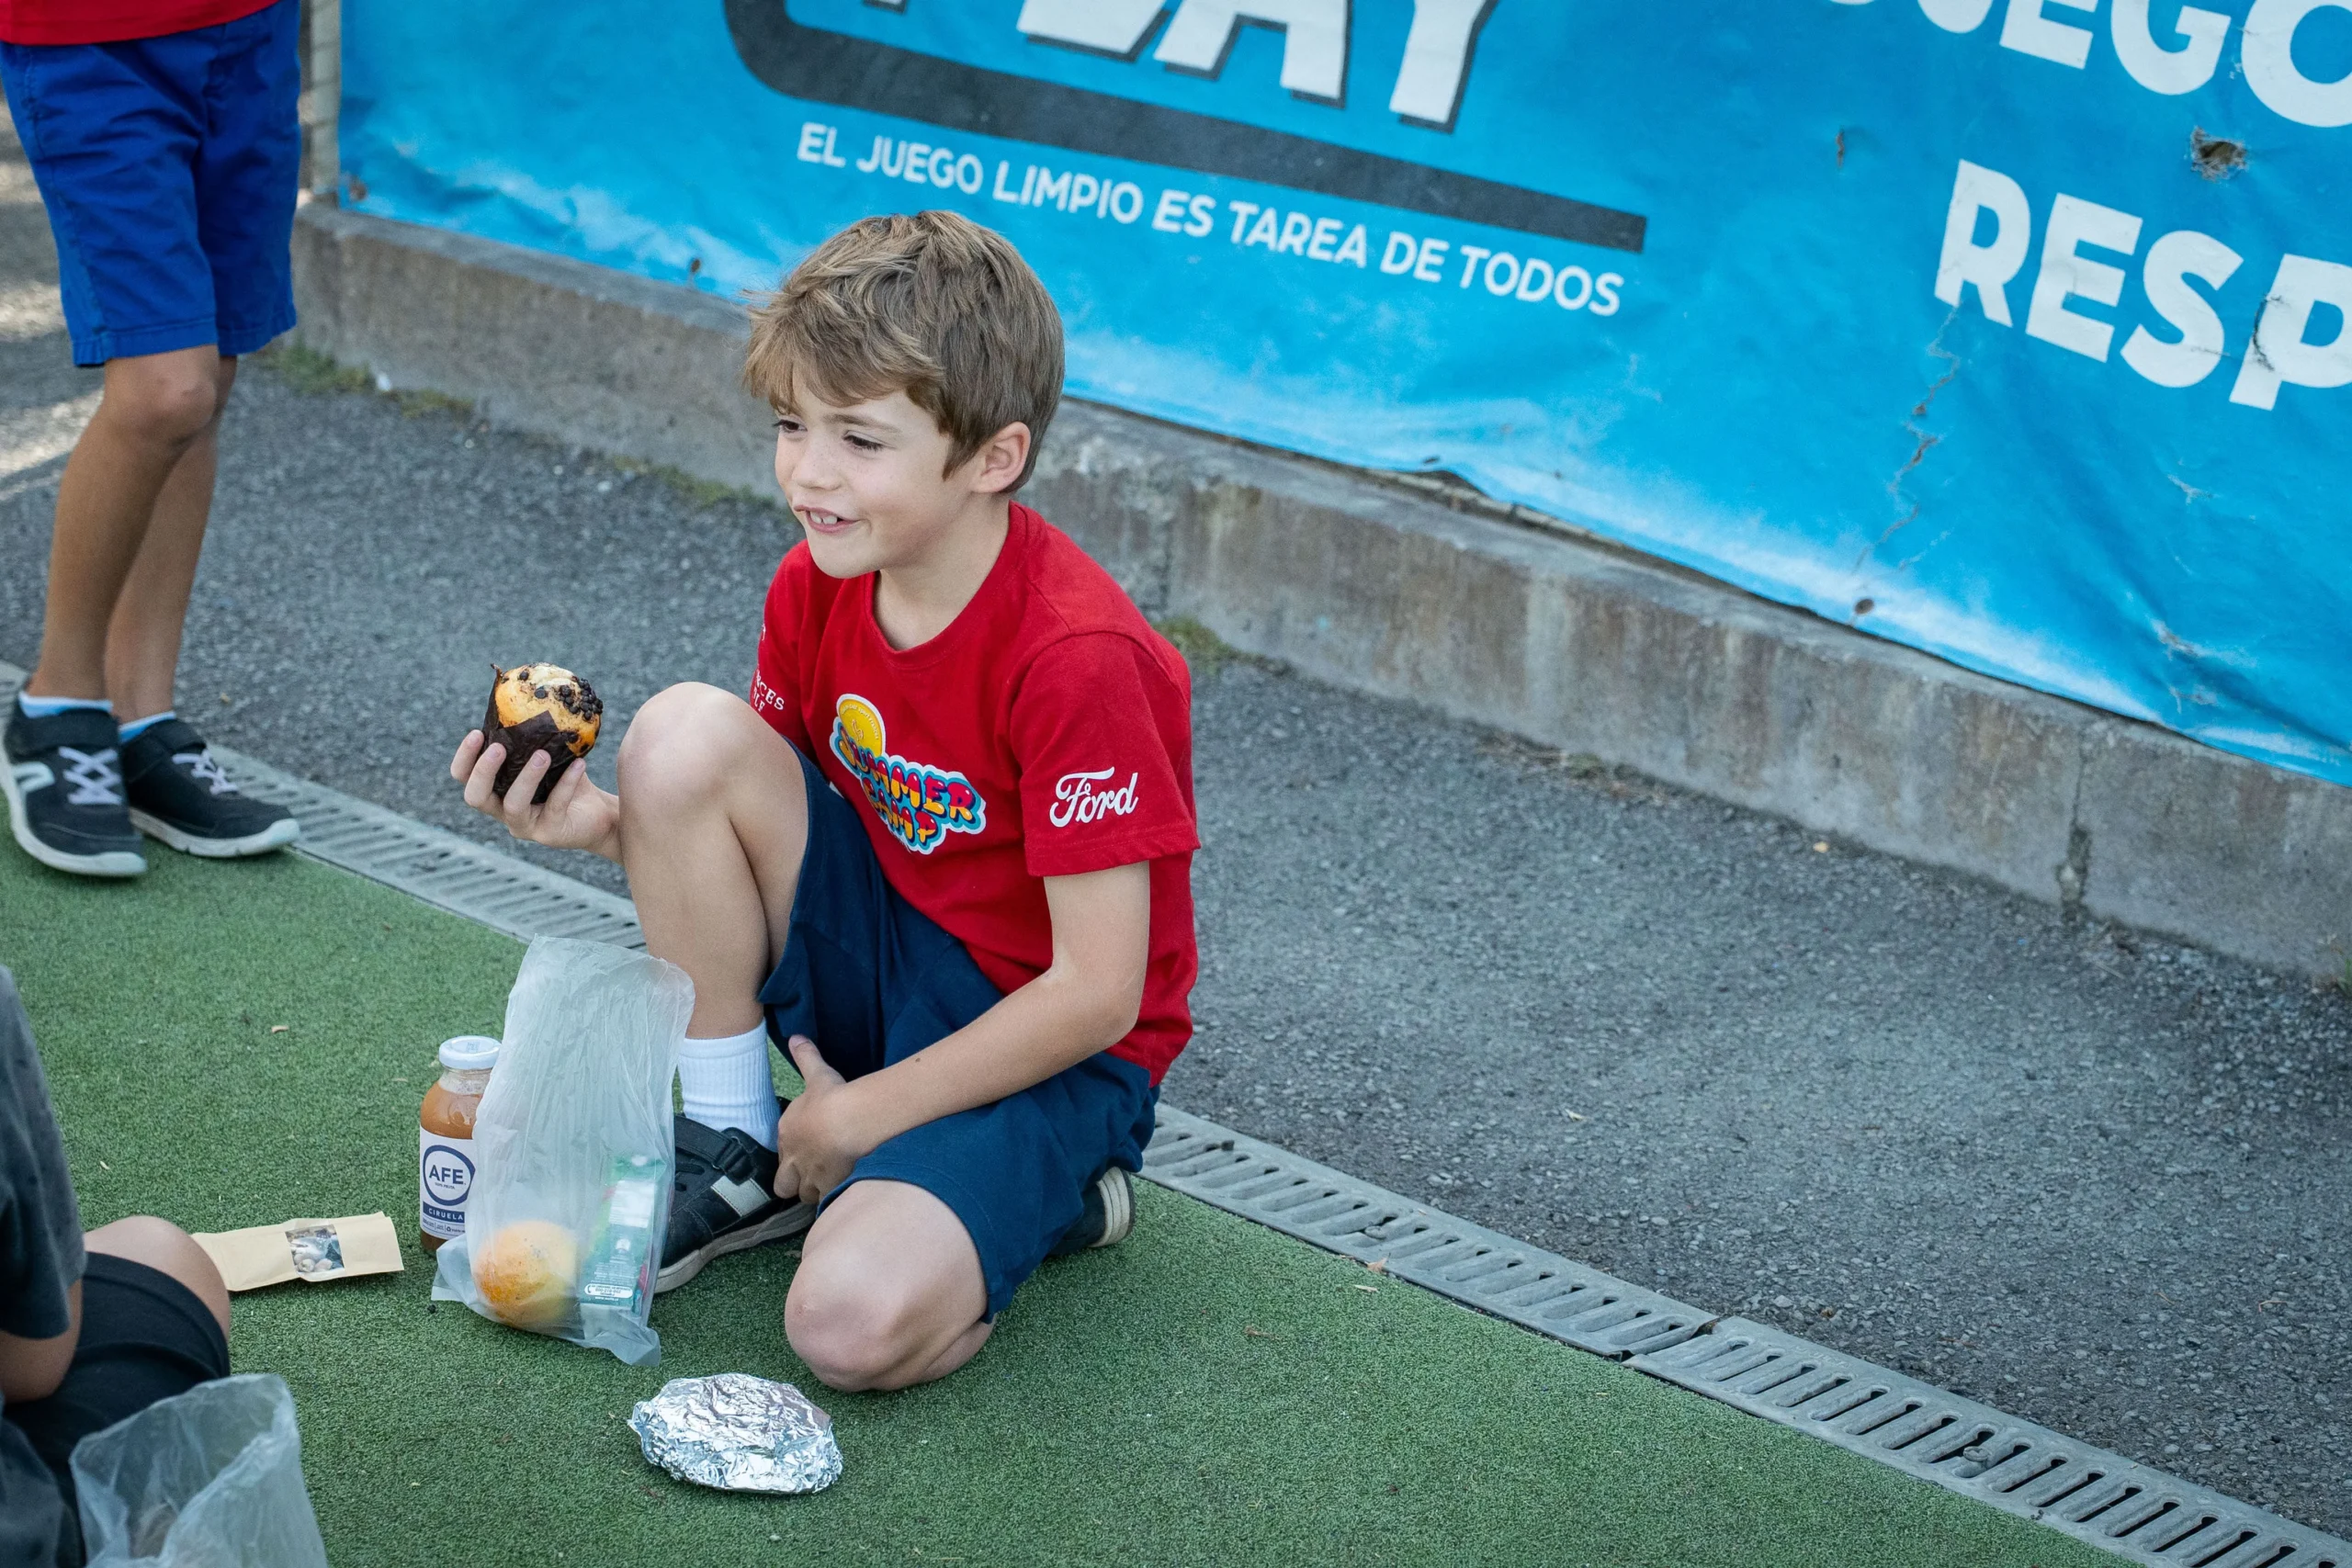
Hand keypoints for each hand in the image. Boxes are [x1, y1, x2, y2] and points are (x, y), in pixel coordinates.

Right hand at [450, 729, 620, 859]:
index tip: (476, 733)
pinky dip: (566, 783)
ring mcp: (525, 826)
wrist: (599, 813)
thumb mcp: (549, 757)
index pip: (464, 777)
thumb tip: (534, 698)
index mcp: (495, 790)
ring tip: (542, 754)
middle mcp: (503, 811)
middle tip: (499, 747)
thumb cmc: (568, 780)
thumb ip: (534, 739)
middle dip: (483, 771)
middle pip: (475, 797)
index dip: (464, 758)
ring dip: (526, 777)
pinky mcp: (550, 833)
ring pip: (513, 805)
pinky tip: (579, 764)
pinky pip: (554, 806)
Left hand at [773, 1036, 873, 1204]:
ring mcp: (808, 1176)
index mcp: (786, 1133)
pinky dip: (830, 1198)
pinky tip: (840, 1192)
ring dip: (811, 1191)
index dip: (794, 1150)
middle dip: (792, 1182)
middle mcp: (792, 1158)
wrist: (848, 1119)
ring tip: (826, 1185)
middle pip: (783, 1183)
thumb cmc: (830, 1096)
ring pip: (803, 1194)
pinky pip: (824, 1200)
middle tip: (808, 1176)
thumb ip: (805, 1057)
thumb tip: (796, 1037)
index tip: (808, 1147)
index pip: (782, 1149)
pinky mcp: (826, 1187)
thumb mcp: (817, 1074)